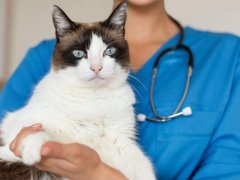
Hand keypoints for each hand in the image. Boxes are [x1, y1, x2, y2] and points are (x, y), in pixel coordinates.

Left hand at [10, 124, 126, 179]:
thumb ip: (59, 150)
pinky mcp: (48, 157)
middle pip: (18, 148)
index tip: (40, 127)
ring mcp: (43, 160)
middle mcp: (40, 161)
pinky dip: (33, 137)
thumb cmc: (86, 162)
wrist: (92, 172)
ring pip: (24, 147)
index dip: (25, 135)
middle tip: (38, 126)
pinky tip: (43, 132)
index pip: (20, 150)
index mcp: (45, 160)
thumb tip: (42, 148)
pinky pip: (32, 148)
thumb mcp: (75, 153)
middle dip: (24, 134)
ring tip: (40, 127)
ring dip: (28, 134)